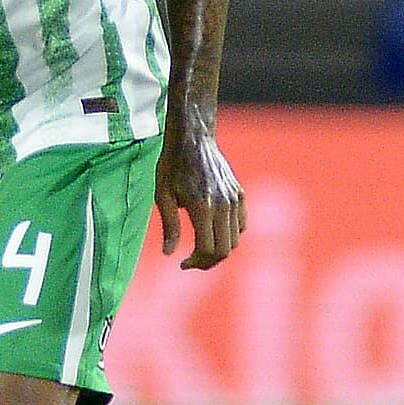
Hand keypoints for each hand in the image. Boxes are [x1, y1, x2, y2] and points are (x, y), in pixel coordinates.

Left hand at [156, 123, 244, 269]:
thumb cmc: (172, 166)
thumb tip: (169, 254)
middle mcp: (223, 205)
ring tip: (199, 248)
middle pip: (226, 250)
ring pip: (236, 239)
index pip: (208, 249)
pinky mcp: (240, 195)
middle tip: (192, 263)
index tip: (182, 264)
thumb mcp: (162, 195)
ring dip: (219, 249)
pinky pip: (241, 225)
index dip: (196, 262)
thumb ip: (169, 226)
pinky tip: (211, 232)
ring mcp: (235, 199)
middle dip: (209, 262)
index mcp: (202, 207)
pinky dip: (230, 235)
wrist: (193, 140)